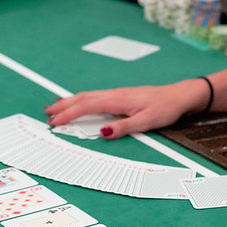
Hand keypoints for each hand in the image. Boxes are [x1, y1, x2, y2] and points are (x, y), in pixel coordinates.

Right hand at [44, 79, 209, 138]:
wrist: (179, 96)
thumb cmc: (165, 107)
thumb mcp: (146, 122)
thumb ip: (124, 127)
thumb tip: (103, 132)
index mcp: (118, 100)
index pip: (87, 106)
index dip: (69, 114)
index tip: (55, 122)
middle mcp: (114, 94)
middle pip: (83, 98)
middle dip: (63, 106)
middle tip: (47, 113)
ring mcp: (117, 94)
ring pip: (87, 96)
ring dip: (70, 101)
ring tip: (55, 106)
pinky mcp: (120, 96)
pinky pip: (95, 96)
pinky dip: (81, 99)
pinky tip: (79, 102)